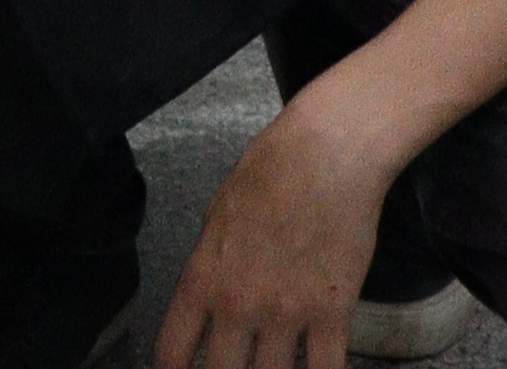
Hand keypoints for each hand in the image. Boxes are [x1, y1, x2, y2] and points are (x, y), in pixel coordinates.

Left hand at [155, 90, 406, 368]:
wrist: (324, 158)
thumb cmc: (267, 174)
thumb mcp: (217, 217)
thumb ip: (213, 266)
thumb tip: (211, 298)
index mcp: (203, 279)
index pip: (174, 350)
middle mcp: (238, 306)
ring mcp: (286, 314)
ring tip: (269, 368)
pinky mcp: (333, 315)